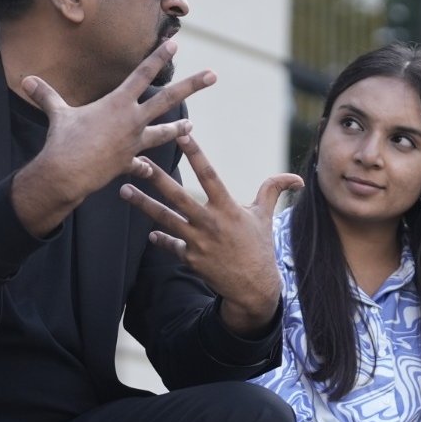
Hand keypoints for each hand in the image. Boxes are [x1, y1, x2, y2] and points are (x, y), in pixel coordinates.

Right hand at [13, 41, 214, 235]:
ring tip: (191, 127)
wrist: (68, 173)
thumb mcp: (57, 114)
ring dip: (177, 130)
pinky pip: (141, 164)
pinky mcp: (129, 162)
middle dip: (192, 85)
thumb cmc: (63, 140)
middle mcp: (132, 120)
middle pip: (168, 98)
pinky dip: (144, 167)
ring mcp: (135, 142)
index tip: (176, 42)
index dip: (159, 56)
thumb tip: (26, 80)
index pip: (144, 73)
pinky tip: (151, 170)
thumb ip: (46, 95)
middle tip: (213, 75)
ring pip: (163, 133)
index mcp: (118, 102)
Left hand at [119, 132, 302, 333]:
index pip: (209, 174)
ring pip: (166, 219)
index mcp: (228, 208)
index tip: (182, 133)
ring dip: (144, 205)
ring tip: (124, 190)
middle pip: (179, 196)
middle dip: (157, 178)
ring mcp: (199, 242)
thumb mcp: (265, 217)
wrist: (254, 288)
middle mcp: (211, 223)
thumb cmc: (259, 248)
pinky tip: (149, 233)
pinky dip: (161, 239)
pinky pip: (171, 245)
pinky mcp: (191, 259)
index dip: (196, 153)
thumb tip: (297, 179)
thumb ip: (273, 191)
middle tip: (137, 162)